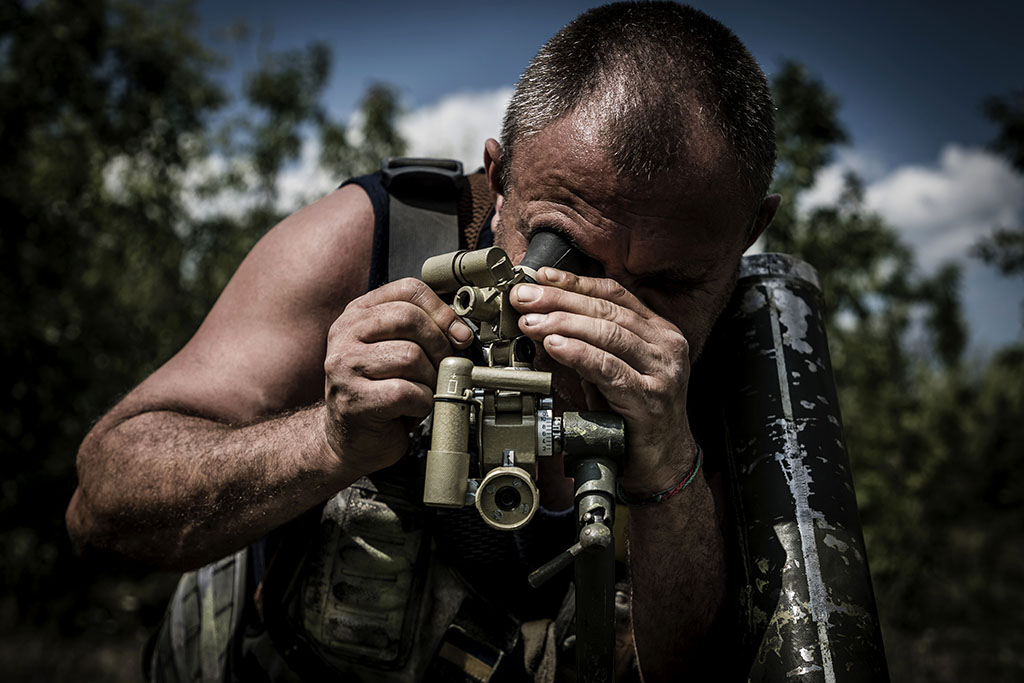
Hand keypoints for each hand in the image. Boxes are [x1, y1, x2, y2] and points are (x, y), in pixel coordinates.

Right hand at [323, 278, 473, 476]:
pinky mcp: (354, 400)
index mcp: (357, 314)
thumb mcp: (395, 349)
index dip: (442, 311)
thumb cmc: (379, 392)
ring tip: (423, 390)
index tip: (458, 334)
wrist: (350, 438)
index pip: (407, 290)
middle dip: (439, 345)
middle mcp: (345, 334)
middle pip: (409, 319)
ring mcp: (345, 367)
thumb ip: (420, 331)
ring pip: (410, 356)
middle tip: (442, 367)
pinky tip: (412, 408)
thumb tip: (461, 332)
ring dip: (430, 378)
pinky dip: (422, 402)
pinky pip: (406, 392)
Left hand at [511, 268, 696, 493]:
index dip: (575, 283)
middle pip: (608, 309)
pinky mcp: (650, 398)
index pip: (614, 294)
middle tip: (525, 298)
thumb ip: (591, 341)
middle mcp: (666, 345)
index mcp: (659, 331)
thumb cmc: (631, 416)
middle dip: (560, 300)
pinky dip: (579, 353)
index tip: (541, 277)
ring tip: (531, 322)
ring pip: (608, 333)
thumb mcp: (612, 369)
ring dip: (563, 324)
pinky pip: (609, 368)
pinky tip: (555, 346)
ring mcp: (662, 371)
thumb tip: (544, 314)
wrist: (661, 464)